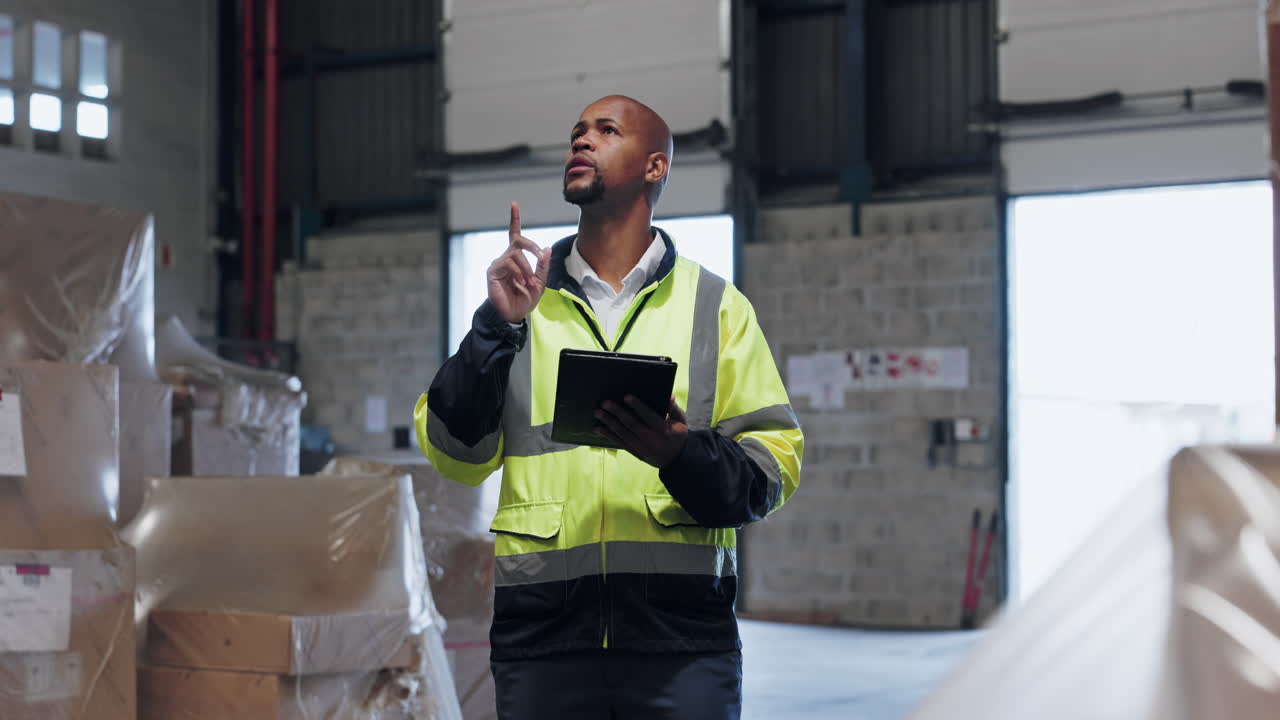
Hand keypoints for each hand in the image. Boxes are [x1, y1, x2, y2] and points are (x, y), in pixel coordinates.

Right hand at [488, 202, 551, 323]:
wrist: (514, 314)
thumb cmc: (525, 299)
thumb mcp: (540, 282)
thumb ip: (543, 266)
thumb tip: (546, 248)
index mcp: (517, 258)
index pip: (515, 235)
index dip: (514, 219)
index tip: (514, 204)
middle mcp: (506, 257)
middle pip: (518, 240)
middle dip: (531, 246)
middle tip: (539, 256)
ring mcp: (498, 263)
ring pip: (516, 254)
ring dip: (526, 268)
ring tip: (527, 282)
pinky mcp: (492, 271)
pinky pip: (508, 263)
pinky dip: (517, 272)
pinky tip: (518, 282)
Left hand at [595, 395, 689, 468]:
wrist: (676, 460)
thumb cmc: (678, 435)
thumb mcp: (681, 421)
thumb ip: (673, 408)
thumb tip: (669, 395)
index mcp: (664, 430)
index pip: (648, 416)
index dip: (637, 406)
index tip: (626, 396)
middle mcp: (651, 440)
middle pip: (632, 424)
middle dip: (617, 412)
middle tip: (605, 403)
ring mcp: (642, 448)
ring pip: (622, 434)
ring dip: (608, 423)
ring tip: (598, 413)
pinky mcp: (635, 453)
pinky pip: (620, 443)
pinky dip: (608, 436)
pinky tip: (598, 428)